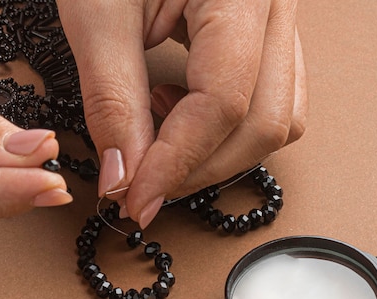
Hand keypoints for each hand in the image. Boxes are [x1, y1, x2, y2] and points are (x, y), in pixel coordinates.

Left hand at [56, 0, 306, 227]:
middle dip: (198, 169)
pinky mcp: (264, 33)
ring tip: (158, 139)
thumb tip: (124, 180)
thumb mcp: (97, 16)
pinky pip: (272, 101)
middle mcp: (277, 3)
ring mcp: (278, 19)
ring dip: (215, 153)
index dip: (177, 164)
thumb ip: (113, 103)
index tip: (135, 201)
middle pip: (264, 122)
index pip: (224, 103)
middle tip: (141, 188)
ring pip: (278, 119)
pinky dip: (225, 129)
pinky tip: (177, 111)